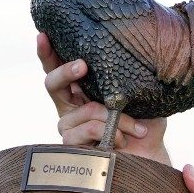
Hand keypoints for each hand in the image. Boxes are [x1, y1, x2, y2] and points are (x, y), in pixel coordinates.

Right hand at [37, 33, 170, 163]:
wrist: (150, 157)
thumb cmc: (145, 126)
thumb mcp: (141, 98)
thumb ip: (130, 80)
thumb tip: (134, 53)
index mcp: (82, 91)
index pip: (58, 68)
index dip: (47, 53)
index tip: (43, 34)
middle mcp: (70, 107)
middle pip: (52, 83)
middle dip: (66, 71)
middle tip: (83, 65)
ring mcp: (68, 127)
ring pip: (84, 110)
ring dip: (113, 116)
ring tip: (135, 128)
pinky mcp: (72, 146)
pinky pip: (89, 128)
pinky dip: (110, 132)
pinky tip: (122, 140)